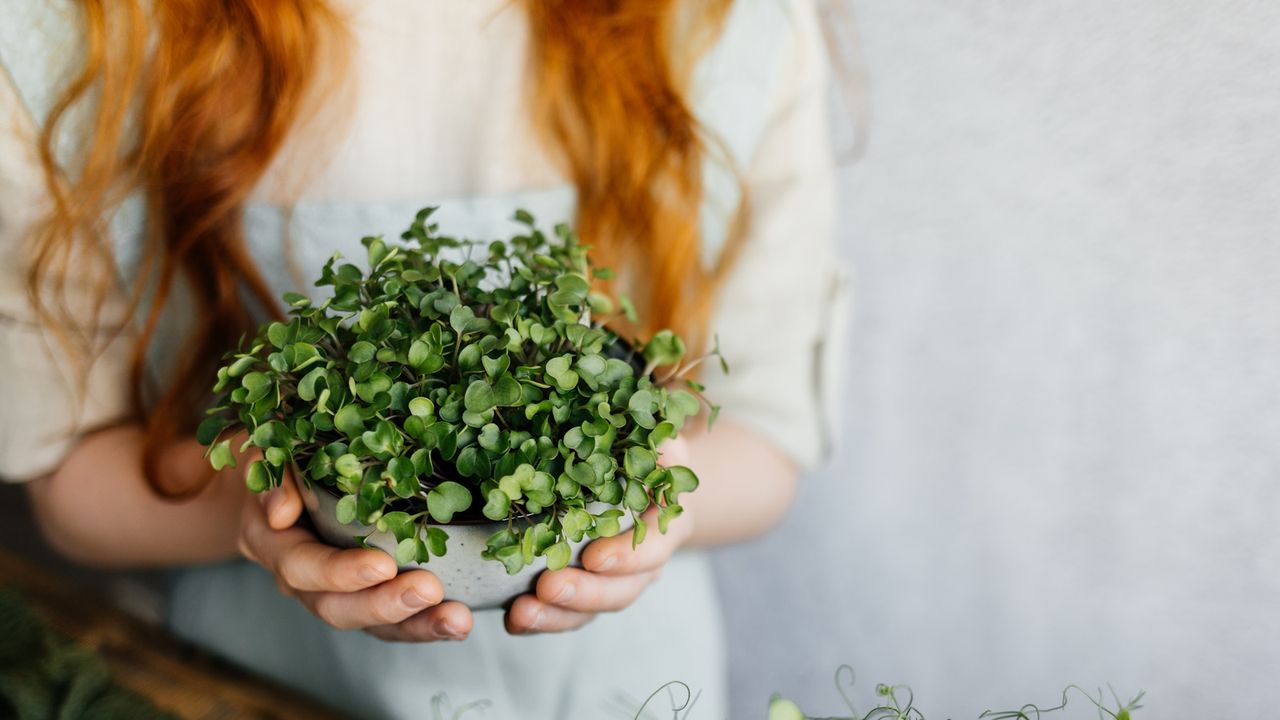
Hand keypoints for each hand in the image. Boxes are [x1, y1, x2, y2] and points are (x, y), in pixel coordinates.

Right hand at [237, 468, 473, 641]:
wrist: (282, 481)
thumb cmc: (282, 461)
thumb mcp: (269, 456)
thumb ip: (274, 478)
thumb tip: (281, 511)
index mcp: (275, 545)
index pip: (305, 567)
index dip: (340, 572)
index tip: (382, 566)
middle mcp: (303, 581)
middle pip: (339, 608)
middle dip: (385, 604)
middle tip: (429, 591)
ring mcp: (337, 593)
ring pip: (372, 624)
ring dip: (416, 624)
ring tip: (457, 620)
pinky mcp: (369, 596)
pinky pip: (395, 621)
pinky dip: (427, 623)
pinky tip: (460, 621)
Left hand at [504, 438, 695, 633]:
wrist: (643, 487)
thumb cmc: (647, 460)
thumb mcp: (658, 443)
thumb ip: (658, 444)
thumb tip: (657, 440)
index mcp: (663, 529)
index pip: (651, 549)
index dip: (626, 557)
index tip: (595, 558)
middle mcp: (642, 566)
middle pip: (618, 591)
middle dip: (584, 593)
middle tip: (548, 588)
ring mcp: (611, 585)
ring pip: (589, 611)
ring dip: (556, 615)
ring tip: (522, 613)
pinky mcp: (582, 593)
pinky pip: (563, 615)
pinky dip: (538, 621)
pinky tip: (512, 619)